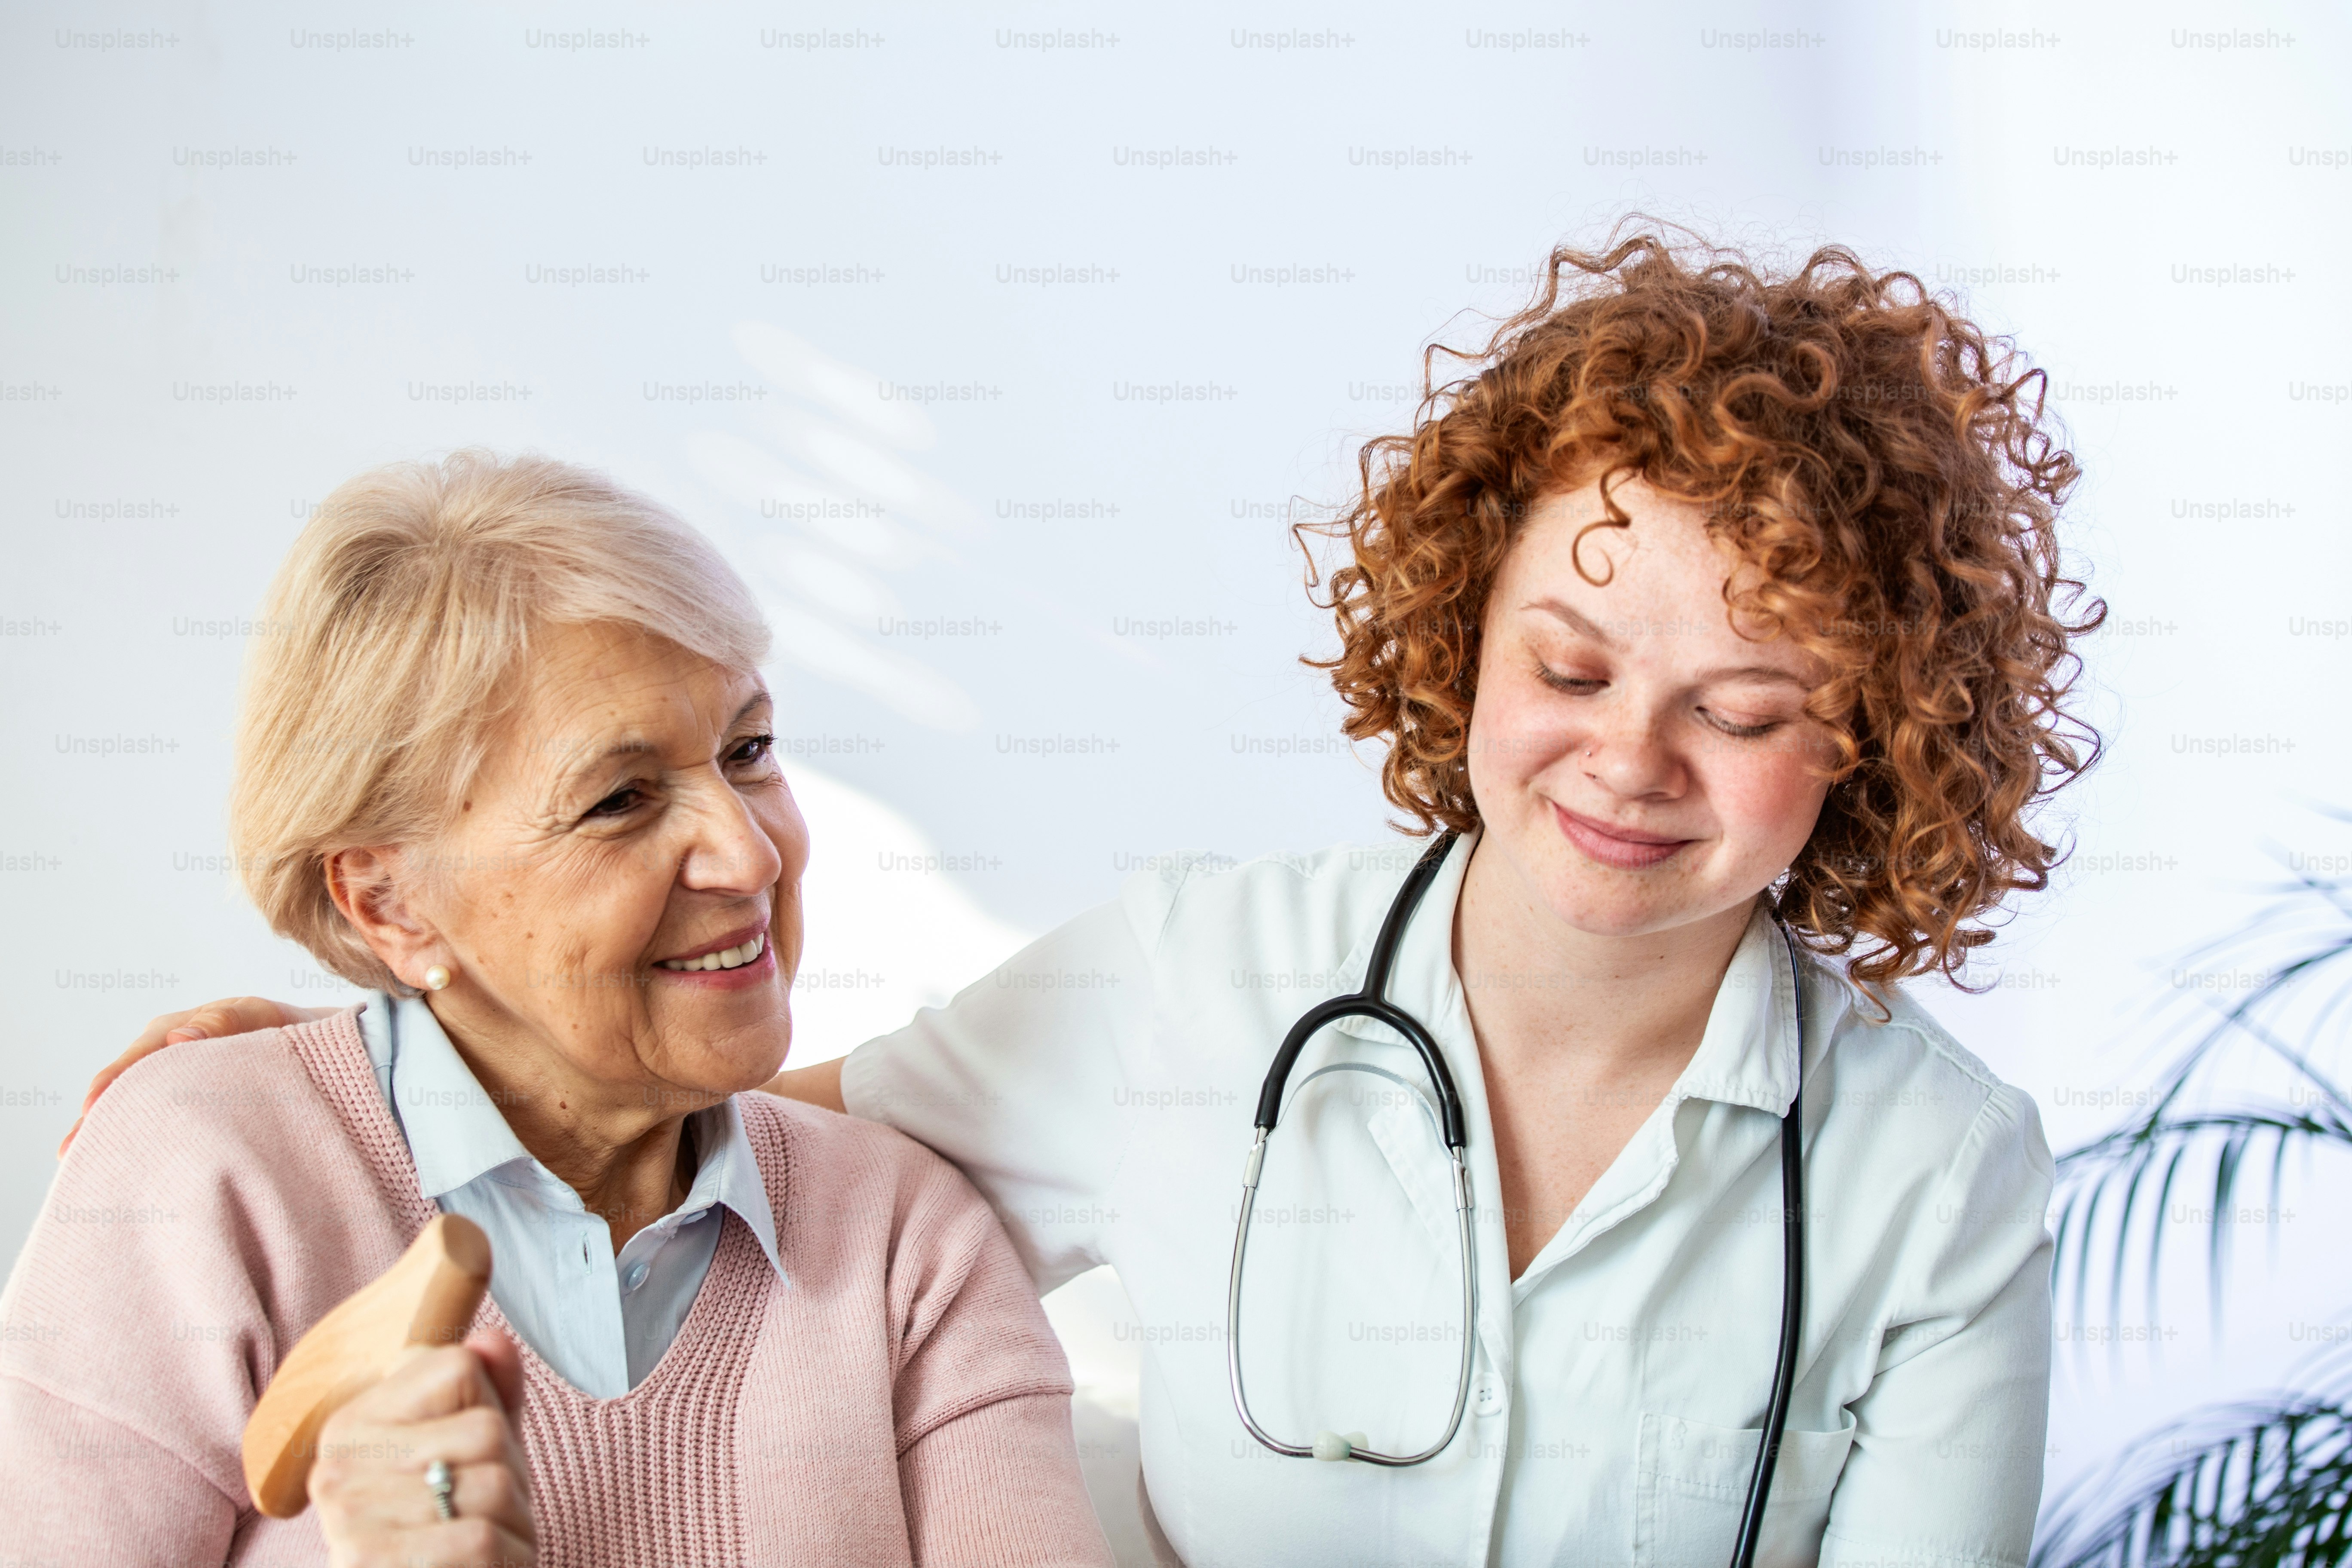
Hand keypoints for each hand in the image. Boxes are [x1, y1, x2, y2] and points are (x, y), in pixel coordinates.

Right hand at [60, 996, 328, 1154]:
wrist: (303, 1046)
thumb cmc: (279, 1028)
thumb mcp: (259, 1017)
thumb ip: (226, 1022)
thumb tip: (179, 1037)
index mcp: (168, 1034)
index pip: (132, 1062)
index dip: (109, 1086)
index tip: (91, 1110)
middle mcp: (157, 1061)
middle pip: (119, 1092)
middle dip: (94, 1122)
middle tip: (70, 1155)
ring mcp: (165, 1088)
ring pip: (131, 1113)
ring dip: (110, 1138)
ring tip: (82, 1173)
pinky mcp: (180, 1112)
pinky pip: (153, 1127)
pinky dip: (137, 1145)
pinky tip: (122, 1173)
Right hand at [311, 1329, 535, 1567]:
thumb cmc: (446, 1533)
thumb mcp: (473, 1453)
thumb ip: (489, 1392)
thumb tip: (492, 1339)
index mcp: (351, 1424)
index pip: (459, 1367)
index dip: (492, 1414)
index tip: (472, 1462)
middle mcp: (338, 1467)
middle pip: (487, 1430)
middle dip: (513, 1478)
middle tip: (489, 1515)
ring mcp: (349, 1517)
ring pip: (494, 1485)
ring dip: (515, 1523)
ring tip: (488, 1543)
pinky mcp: (371, 1564)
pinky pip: (482, 1538)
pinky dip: (507, 1557)